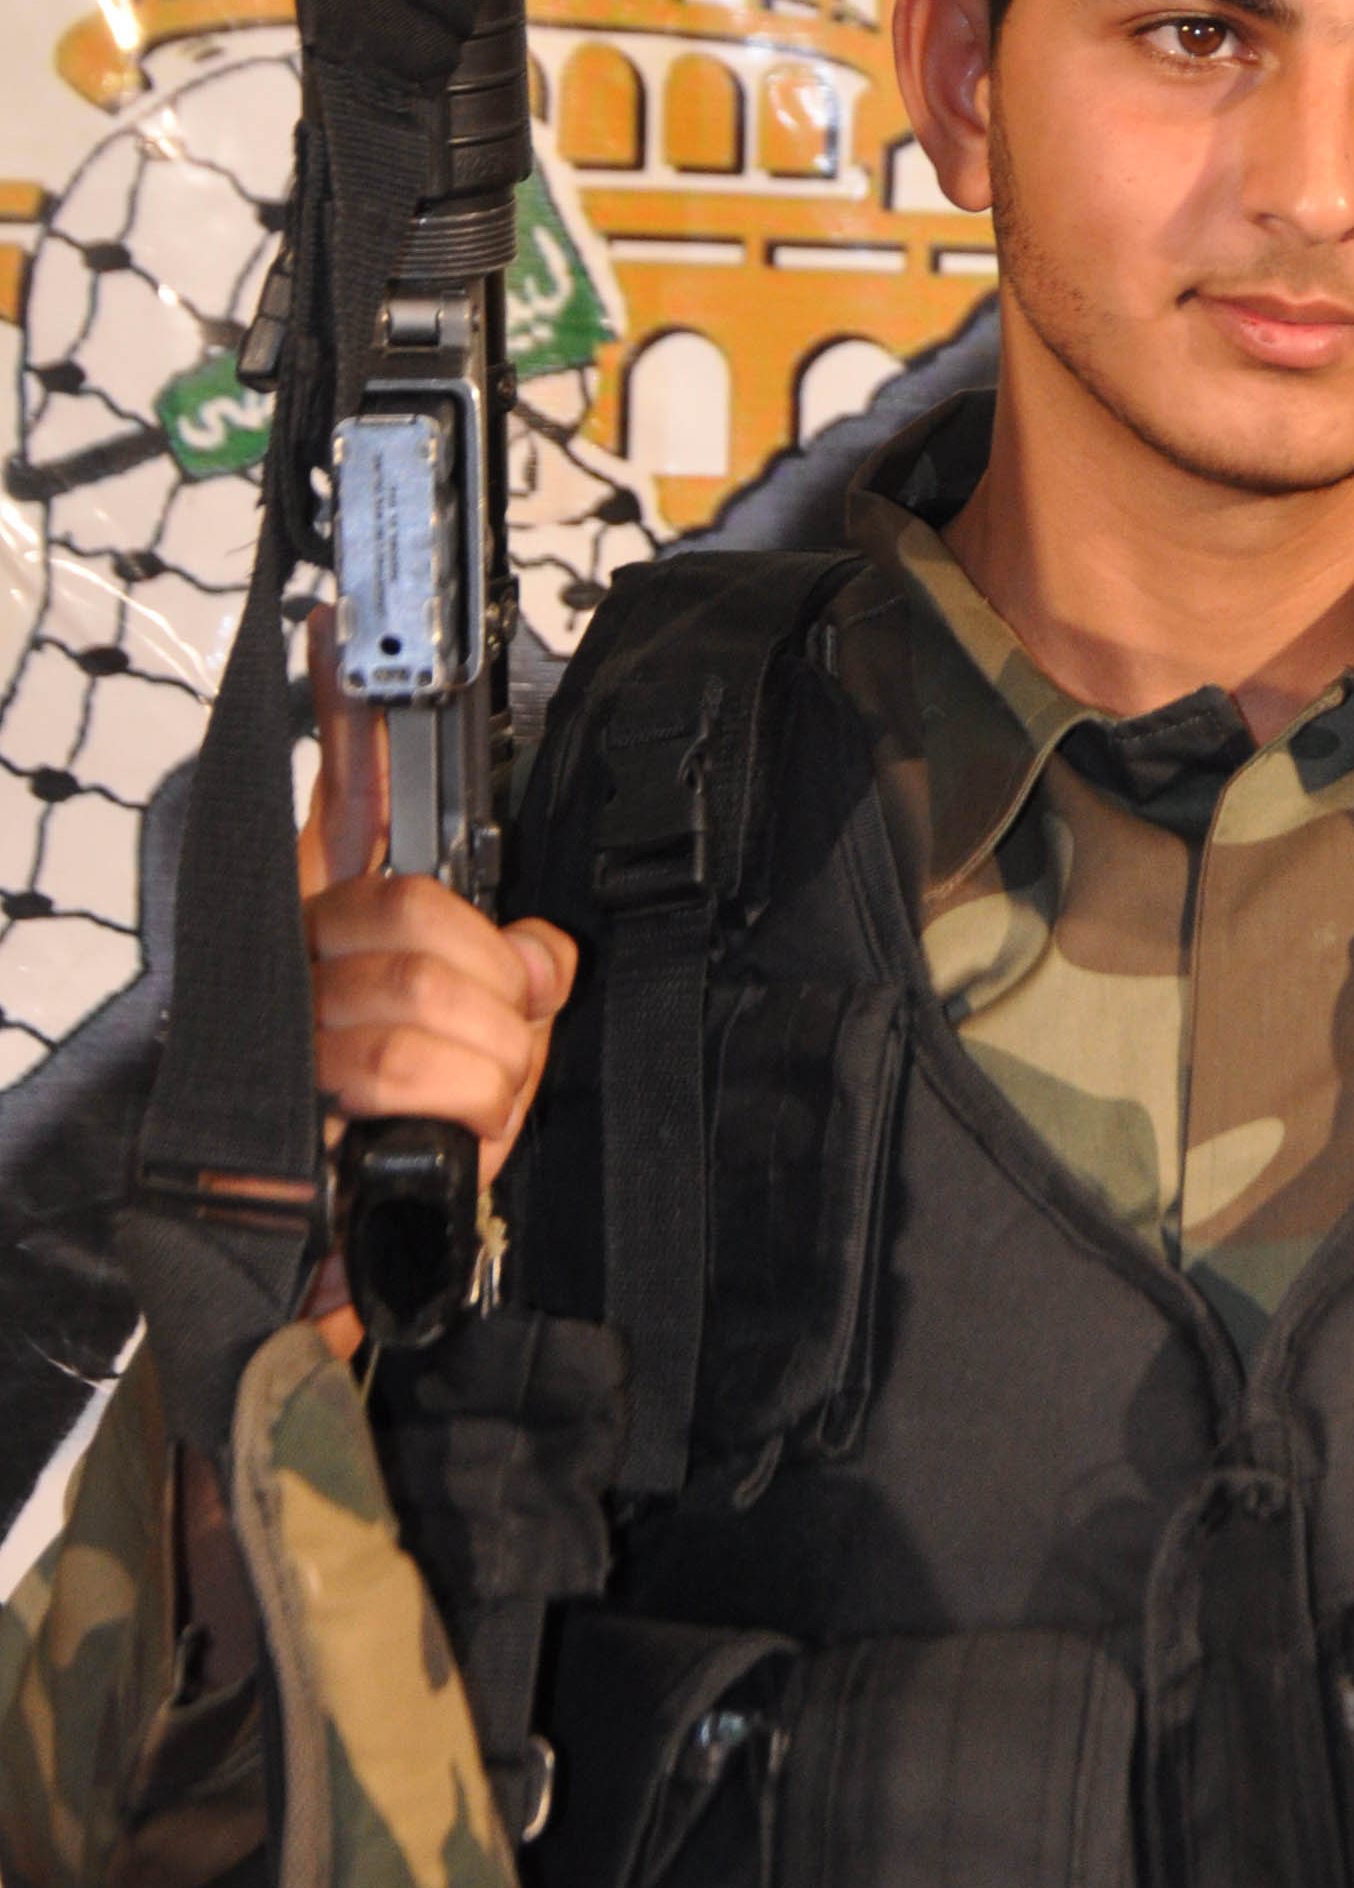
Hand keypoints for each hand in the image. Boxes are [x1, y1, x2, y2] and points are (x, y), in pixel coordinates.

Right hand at [297, 605, 576, 1357]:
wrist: (342, 1256)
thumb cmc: (404, 1128)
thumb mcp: (475, 1026)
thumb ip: (503, 957)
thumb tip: (525, 925)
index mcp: (335, 931)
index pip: (339, 806)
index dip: (340, 720)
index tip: (339, 631)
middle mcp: (302, 971)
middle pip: (414, 918)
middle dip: (501, 992)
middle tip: (509, 1037)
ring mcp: (293, 1041)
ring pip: (426, 1011)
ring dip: (493, 1071)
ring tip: (485, 1100)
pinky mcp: (300, 1116)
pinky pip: (416, 1083)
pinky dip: (471, 1116)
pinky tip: (456, 1133)